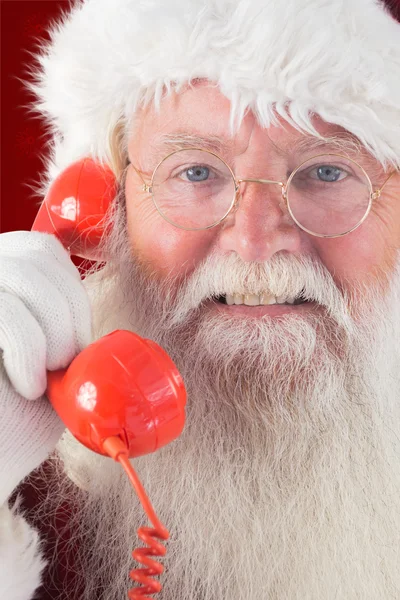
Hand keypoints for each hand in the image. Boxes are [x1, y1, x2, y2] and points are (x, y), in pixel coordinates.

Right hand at [0, 231, 91, 502]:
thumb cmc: (16, 420)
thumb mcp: (53, 362)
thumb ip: (64, 325)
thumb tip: (98, 303)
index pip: (41, 248)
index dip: (70, 287)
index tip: (75, 341)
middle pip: (36, 255)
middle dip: (68, 310)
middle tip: (65, 363)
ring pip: (23, 275)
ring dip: (52, 331)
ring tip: (45, 375)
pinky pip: (6, 312)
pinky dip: (29, 349)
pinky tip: (28, 385)